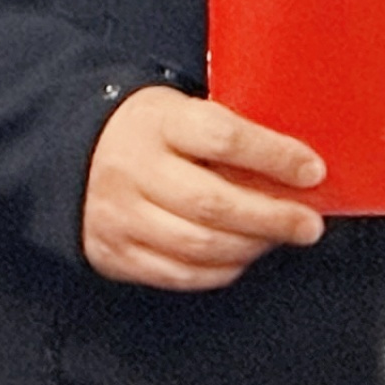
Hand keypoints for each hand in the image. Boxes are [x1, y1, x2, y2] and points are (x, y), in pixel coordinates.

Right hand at [81, 84, 327, 290]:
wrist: (72, 151)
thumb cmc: (147, 132)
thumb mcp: (181, 111)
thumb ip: (230, 134)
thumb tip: (298, 168)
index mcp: (157, 121)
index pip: (222, 137)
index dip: (274, 156)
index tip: (312, 170)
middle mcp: (133, 168)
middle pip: (213, 203)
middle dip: (273, 218)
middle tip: (309, 224)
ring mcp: (121, 215)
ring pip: (199, 246)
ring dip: (251, 246)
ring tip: (276, 237)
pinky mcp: (116, 254)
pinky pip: (180, 274)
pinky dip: (221, 269)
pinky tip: (240, 254)